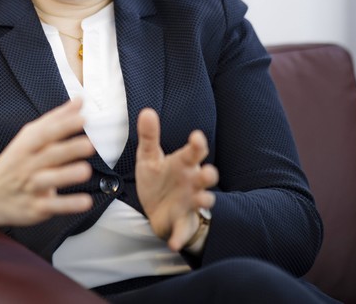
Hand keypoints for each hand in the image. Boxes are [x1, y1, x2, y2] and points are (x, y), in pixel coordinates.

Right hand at [0, 99, 94, 245]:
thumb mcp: (29, 138)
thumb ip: (56, 119)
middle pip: (49, 155)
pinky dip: (69, 204)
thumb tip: (80, 100)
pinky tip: (85, 201)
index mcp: (27, 145)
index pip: (45, 133)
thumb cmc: (15, 161)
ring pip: (49, 180)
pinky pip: (53, 206)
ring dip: (67, 175)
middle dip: (68, 149)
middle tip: (89, 144)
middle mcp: (28, 165)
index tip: (82, 118)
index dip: (64, 125)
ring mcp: (31, 187)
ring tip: (85, 171)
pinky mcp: (35, 208)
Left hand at [135, 108, 217, 251]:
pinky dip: (180, 237)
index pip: (194, 151)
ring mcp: (189, 202)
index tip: (196, 137)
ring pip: (203, 200)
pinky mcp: (182, 221)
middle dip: (208, 174)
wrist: (156, 207)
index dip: (197, 144)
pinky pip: (183, 230)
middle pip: (206, 176)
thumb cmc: (157, 177)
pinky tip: (173, 244)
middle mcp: (191, 181)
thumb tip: (146, 111)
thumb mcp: (149, 156)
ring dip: (204, 200)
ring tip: (202, 199)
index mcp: (183, 163)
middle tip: (207, 171)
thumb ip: (149, 136)